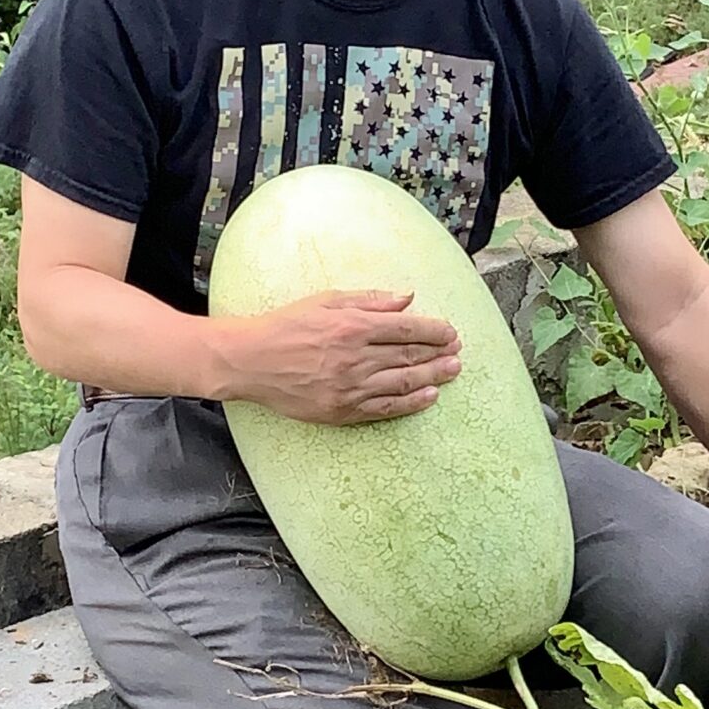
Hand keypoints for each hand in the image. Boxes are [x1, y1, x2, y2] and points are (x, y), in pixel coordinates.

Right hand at [217, 290, 460, 424]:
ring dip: (433, 377)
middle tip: (458, 353)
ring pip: (402, 382)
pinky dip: (411, 403)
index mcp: (353, 326)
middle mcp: (356, 357)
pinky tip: (428, 397)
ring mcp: (350, 386)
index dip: (433, 330)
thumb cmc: (286, 326)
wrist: (251, 362)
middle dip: (439, 353)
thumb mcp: (326, 301)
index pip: (406, 327)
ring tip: (452, 372)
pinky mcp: (342, 410)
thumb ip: (369, 300)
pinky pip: (385, 408)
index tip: (450, 332)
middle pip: (409, 356)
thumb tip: (407, 298)